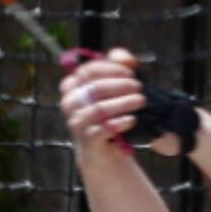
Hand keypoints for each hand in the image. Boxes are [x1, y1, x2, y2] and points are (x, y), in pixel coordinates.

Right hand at [59, 48, 183, 158]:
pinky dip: (120, 123)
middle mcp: (70, 103)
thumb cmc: (109, 114)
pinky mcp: (87, 141)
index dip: (112, 68)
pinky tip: (132, 120)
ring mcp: (76, 123)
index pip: (89, 70)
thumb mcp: (113, 87)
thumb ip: (118, 66)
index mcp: (72, 86)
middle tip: (140, 88)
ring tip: (141, 102)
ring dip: (124, 103)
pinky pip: (103, 129)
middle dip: (122, 86)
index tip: (132, 72)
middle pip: (95, 88)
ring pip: (99, 109)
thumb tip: (129, 60)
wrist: (104, 151)